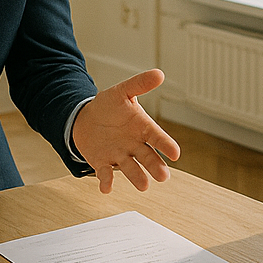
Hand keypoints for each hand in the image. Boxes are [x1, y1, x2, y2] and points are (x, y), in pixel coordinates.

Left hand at [71, 70, 180, 192]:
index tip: (175, 153)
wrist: (86, 118)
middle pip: (148, 158)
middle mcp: (135, 145)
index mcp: (143, 128)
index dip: (166, 145)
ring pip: (131, 169)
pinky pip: (106, 174)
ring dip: (137, 177)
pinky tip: (106, 188)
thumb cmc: (109, 106)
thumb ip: (140, 84)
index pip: (157, 137)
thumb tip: (159, 73)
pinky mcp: (103, 164)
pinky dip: (107, 181)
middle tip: (163, 176)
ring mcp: (120, 156)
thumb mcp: (123, 92)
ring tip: (144, 186)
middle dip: (156, 167)